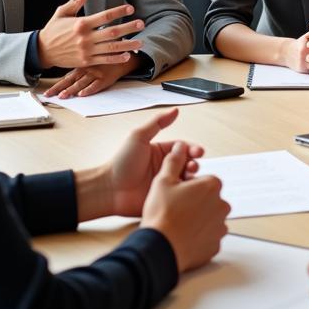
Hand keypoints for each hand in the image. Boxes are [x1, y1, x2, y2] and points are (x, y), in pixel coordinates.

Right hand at [36, 0, 145, 69]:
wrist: (42, 51)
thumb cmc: (54, 29)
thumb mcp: (63, 12)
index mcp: (81, 23)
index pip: (104, 16)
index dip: (119, 11)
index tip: (130, 8)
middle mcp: (85, 37)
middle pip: (112, 32)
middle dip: (128, 27)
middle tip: (141, 23)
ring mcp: (87, 50)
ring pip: (111, 48)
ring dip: (128, 45)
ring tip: (140, 42)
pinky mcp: (86, 61)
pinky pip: (104, 60)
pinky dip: (116, 58)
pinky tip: (127, 55)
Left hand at [44, 54, 141, 97]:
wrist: (122, 56)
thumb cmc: (105, 57)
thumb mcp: (91, 56)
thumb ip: (79, 62)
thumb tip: (65, 69)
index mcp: (81, 65)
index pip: (66, 77)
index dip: (56, 85)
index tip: (47, 93)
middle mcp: (86, 69)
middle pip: (69, 81)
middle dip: (58, 89)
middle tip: (49, 95)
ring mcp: (95, 74)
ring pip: (81, 83)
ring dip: (71, 90)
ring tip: (63, 96)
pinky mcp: (105, 78)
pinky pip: (95, 85)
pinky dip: (89, 90)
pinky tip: (82, 94)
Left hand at [74, 109, 203, 220]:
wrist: (110, 190)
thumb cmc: (122, 163)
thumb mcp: (139, 137)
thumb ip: (157, 123)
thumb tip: (174, 110)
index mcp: (162, 151)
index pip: (183, 148)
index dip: (193, 149)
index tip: (199, 152)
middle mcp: (165, 166)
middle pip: (187, 163)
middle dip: (194, 163)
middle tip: (193, 166)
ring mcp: (166, 183)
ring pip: (186, 179)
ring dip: (191, 178)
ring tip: (189, 178)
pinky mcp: (164, 198)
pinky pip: (179, 196)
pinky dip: (186, 194)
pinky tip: (187, 192)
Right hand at [140, 141, 229, 272]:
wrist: (159, 248)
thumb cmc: (161, 215)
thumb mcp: (163, 181)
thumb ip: (174, 161)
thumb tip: (180, 147)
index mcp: (212, 185)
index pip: (205, 181)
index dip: (189, 187)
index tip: (178, 195)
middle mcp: (222, 205)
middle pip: (210, 200)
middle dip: (196, 203)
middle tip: (177, 210)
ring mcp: (220, 226)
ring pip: (210, 219)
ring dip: (199, 220)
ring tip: (179, 225)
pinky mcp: (216, 245)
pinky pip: (209, 238)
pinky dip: (199, 238)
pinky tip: (184, 238)